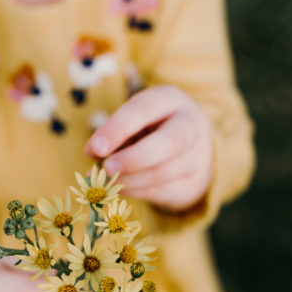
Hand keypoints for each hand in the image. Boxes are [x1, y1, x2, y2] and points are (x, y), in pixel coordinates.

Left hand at [85, 85, 213, 211]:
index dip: (118, 128)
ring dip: (128, 180)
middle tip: (106, 169)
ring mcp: (199, 154)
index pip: (145, 109)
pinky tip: (120, 188)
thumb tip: (93, 151)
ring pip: (163, 172)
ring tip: (106, 180)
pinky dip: (135, 191)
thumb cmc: (151, 130)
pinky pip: (162, 191)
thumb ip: (113, 133)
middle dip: (133, 158)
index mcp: (171, 100)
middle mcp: (192, 124)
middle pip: (169, 141)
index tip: (96, 148)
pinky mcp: (196, 181)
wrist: (189, 149)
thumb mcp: (133, 122)